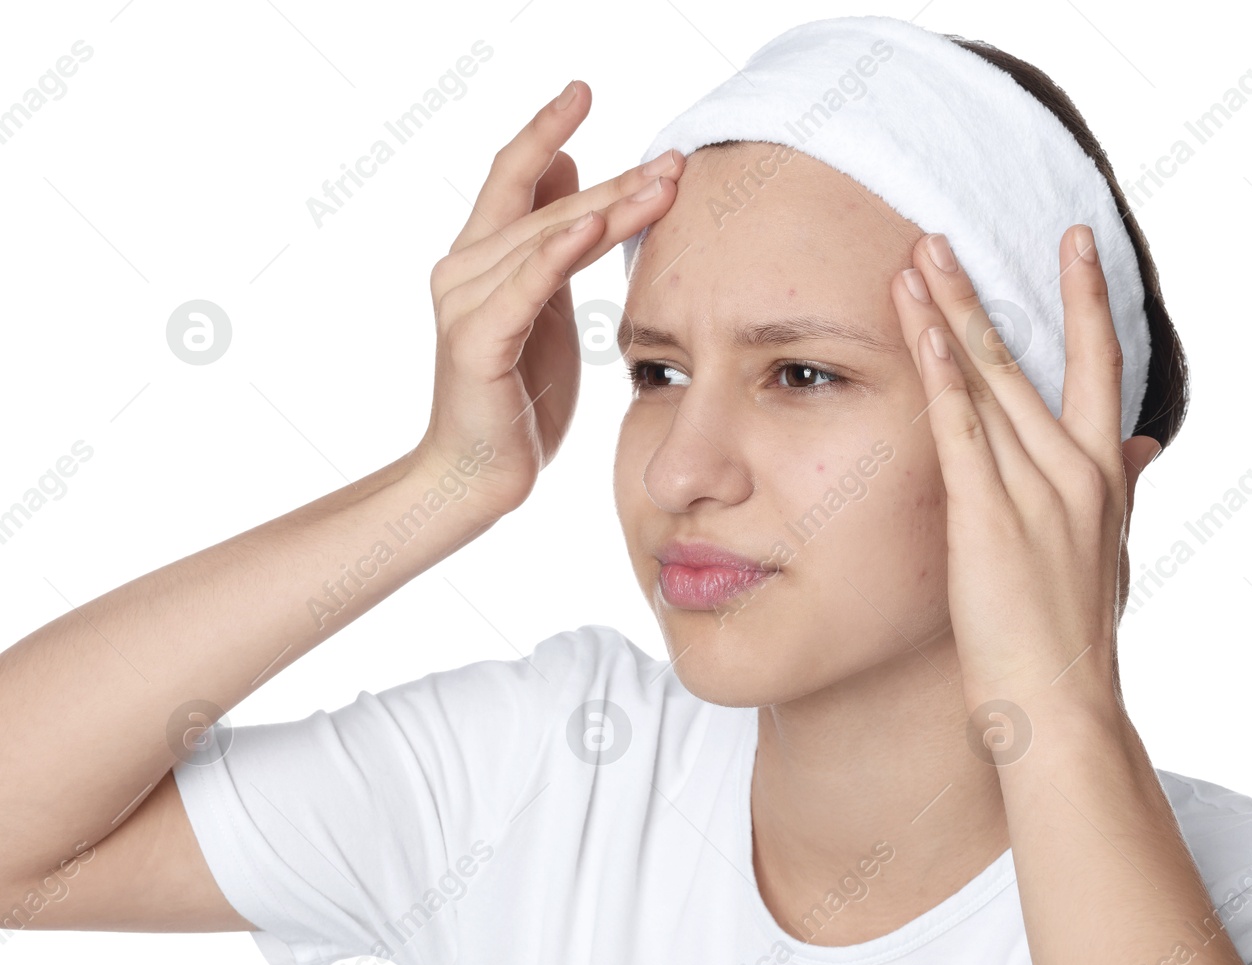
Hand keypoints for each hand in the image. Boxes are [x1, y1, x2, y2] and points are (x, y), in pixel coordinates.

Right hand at [415, 79, 683, 523]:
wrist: (478, 475)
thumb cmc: (518, 398)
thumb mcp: (545, 306)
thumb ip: (553, 243)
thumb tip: (571, 173)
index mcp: (480, 257)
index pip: (513, 175)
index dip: (545, 129)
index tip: (582, 90)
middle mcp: (464, 268)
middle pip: (547, 205)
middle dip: (617, 180)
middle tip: (675, 160)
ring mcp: (466, 302)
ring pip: (547, 238)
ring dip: (609, 208)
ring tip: (663, 185)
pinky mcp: (478, 342)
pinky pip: (526, 286)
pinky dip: (559, 252)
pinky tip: (594, 224)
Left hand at [889, 227, 1162, 711]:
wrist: (1063, 710)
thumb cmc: (1074, 642)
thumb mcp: (1112, 554)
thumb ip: (1125, 491)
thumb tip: (1146, 448)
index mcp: (1106, 477)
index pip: (1100, 366)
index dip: (1087, 300)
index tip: (1075, 242)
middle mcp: (1078, 472)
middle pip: (1035, 358)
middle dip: (992, 290)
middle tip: (947, 231)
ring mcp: (1037, 492)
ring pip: (990, 382)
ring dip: (949, 316)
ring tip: (916, 258)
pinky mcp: (990, 519)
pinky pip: (961, 430)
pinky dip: (940, 375)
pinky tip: (918, 330)